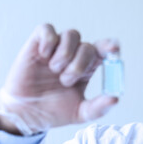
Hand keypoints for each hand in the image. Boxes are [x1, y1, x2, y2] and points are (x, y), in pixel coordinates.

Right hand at [0, 24, 117, 134]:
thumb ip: (99, 107)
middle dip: (79, 64)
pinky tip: (44, 56)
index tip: (114, 49)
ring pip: (71, 34)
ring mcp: (56, 49)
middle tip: (66, 80)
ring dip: (66, 54)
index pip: (103, 51)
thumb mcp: (80, 113)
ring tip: (55, 70)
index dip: (110, 47)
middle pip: (88, 46)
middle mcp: (74, 55)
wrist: (27, 114)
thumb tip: (115, 98)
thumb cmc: (54, 111)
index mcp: (87, 68)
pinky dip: (49, 41)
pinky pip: (47, 29)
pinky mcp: (37, 44)